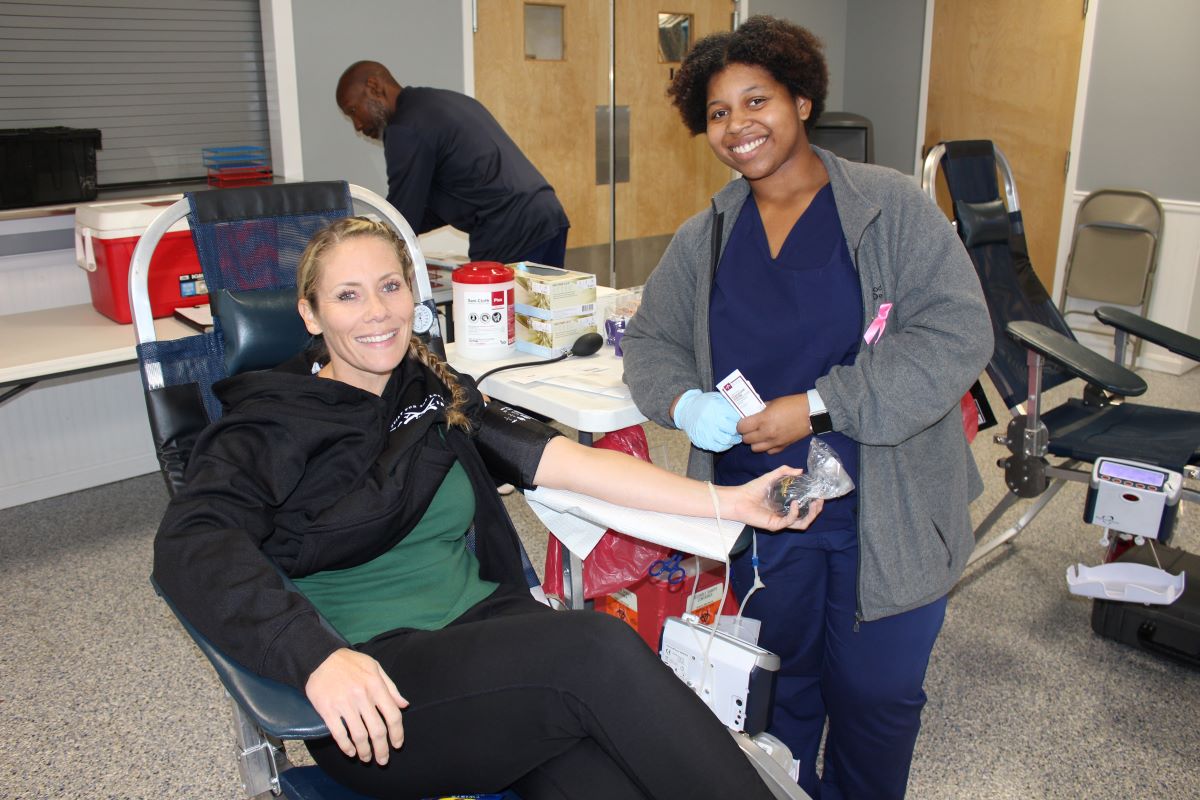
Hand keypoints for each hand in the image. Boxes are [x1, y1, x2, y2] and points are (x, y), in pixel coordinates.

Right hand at [306, 648, 408, 764]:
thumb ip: (391, 687)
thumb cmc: (350, 662)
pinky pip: (339, 733)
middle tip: (382, 760)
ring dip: (365, 751)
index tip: (397, 745)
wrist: (319, 657)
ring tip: (366, 758)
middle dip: (382, 749)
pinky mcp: (327, 709)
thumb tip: (404, 705)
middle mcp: (362, 696)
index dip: (397, 733)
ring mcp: (344, 703)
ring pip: (359, 735)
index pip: (393, 715)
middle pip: (377, 730)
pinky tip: (350, 752)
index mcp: (376, 685)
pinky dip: (346, 746)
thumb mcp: (375, 667)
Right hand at [673, 389, 741, 451]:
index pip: (736, 417)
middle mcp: (712, 420)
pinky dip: (726, 446)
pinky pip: (719, 447)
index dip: (743, 420)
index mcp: (717, 408)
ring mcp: (708, 432)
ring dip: (734, 440)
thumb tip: (746, 410)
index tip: (745, 421)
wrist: (686, 410)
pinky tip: (727, 441)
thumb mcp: (717, 398)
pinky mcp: (704, 441)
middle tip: (742, 430)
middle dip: (740, 430)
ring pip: (727, 440)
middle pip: (733, 429)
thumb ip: (730, 404)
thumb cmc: (705, 403)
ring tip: (736, 437)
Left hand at [726, 464, 823, 530]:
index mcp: (786, 506)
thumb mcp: (771, 477)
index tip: (820, 493)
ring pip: (802, 523)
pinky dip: (795, 513)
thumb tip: (800, 470)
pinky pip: (790, 522)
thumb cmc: (753, 489)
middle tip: (821, 499)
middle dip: (817, 510)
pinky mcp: (775, 525)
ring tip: (816, 503)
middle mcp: (785, 515)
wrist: (739, 498)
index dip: (814, 502)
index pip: (805, 507)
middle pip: (807, 517)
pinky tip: (796, 503)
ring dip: (811, 515)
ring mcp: (781, 521)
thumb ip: (784, 471)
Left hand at [739, 393, 810, 454]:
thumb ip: (760, 410)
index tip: (744, 422)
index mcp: (763, 420)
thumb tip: (751, 414)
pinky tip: (769, 440)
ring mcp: (774, 442)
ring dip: (755, 442)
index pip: (742, 427)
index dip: (740, 425)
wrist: (810, 413)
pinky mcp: (782, 448)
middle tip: (751, 428)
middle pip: (746, 440)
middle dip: (746, 433)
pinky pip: (768, 451)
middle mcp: (767, 433)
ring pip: (755, 449)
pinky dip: (766, 447)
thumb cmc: (791, 405)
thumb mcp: (772, 403)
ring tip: (759, 435)